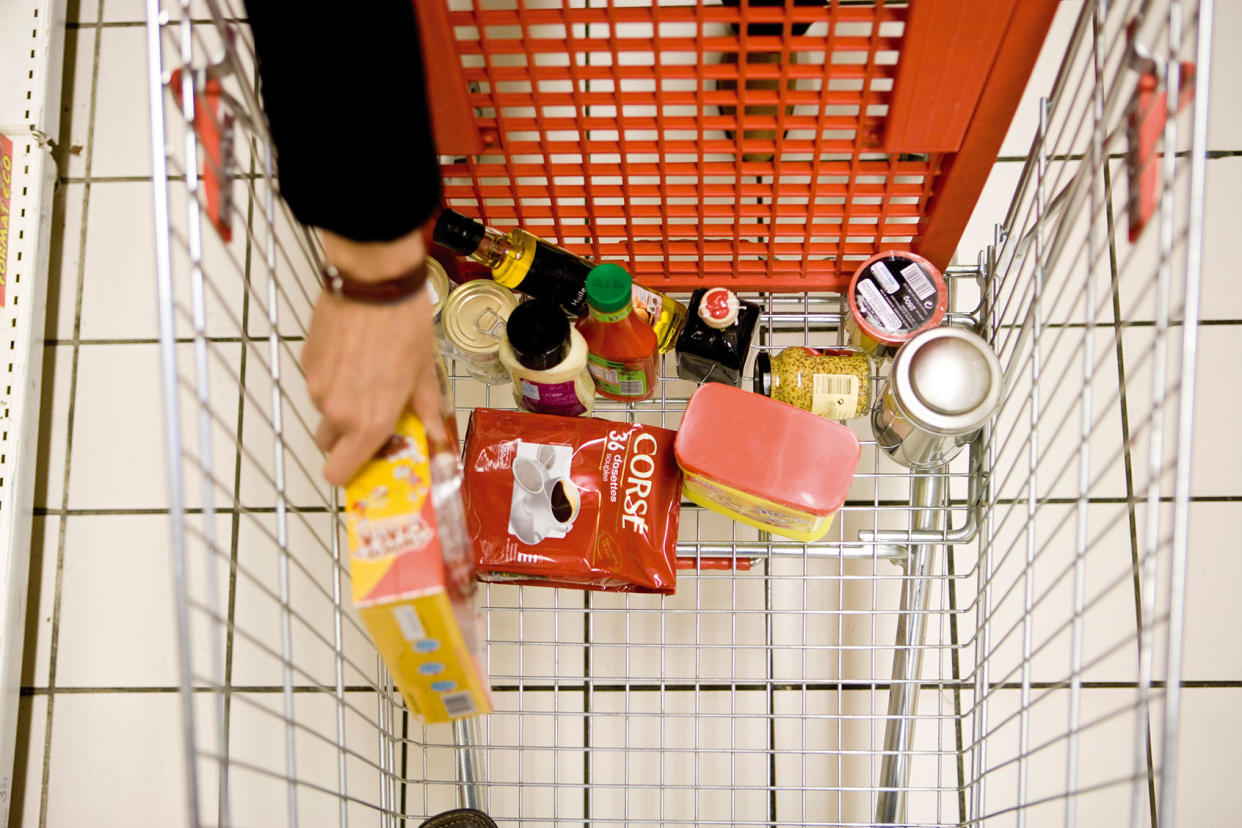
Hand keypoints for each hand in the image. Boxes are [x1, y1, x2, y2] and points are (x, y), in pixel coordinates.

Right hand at [303, 228, 447, 486]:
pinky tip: (353, 353)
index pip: (339, 473)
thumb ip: (426, 410)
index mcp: (368, 422)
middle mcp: (336, 410)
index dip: (351, 471)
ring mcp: (316, 385)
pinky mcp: (306, 361)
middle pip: (328, 445)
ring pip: (323, 410)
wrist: (374, 282)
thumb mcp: (424, 372)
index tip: (368, 458)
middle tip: (370, 415)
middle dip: (346, 437)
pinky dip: (332, 377)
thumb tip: (437, 437)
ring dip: (340, 404)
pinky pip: (317, 382)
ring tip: (366, 374)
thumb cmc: (406, 327)